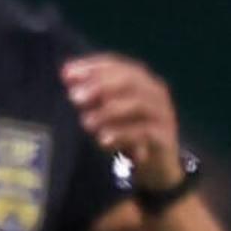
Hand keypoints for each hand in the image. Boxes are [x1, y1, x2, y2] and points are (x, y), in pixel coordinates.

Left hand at [62, 53, 185, 194]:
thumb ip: (91, 96)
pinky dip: (123, 134)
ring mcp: (162, 113)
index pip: (116, 65)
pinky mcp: (165, 137)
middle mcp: (154, 92)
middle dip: (99, 86)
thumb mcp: (107, 114)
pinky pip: (145, 132)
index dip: (91, 67)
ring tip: (86, 123)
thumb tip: (66, 76)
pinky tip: (103, 140)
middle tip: (74, 97)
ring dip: (109, 111)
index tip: (65, 74)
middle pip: (129, 80)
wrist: (158, 166)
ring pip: (138, 104)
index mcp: (140, 81)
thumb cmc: (128, 134)